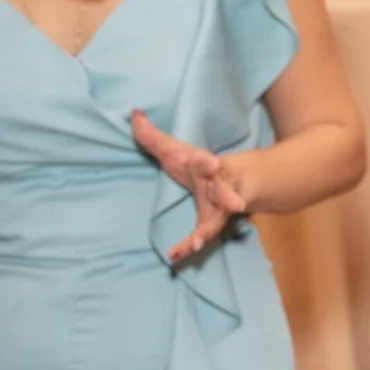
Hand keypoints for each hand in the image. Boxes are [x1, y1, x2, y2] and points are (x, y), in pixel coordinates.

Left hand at [131, 109, 253, 262]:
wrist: (232, 181)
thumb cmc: (196, 165)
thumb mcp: (174, 149)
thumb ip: (151, 136)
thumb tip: (133, 114)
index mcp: (205, 167)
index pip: (207, 163)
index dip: (209, 165)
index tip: (213, 164)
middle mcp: (216, 187)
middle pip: (224, 192)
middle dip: (228, 197)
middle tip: (236, 204)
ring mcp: (217, 208)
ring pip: (218, 219)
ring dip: (207, 231)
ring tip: (197, 243)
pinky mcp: (213, 222)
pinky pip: (203, 235)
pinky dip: (189, 245)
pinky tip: (175, 255)